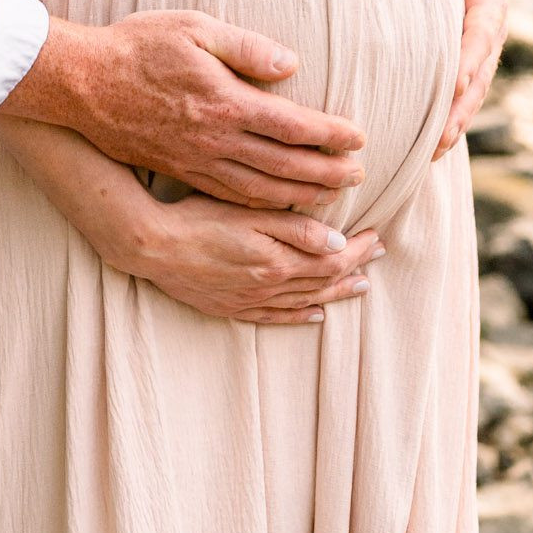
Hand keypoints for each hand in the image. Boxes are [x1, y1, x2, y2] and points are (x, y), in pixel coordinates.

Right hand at [6, 11, 366, 210]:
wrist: (83, 83)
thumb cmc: (139, 46)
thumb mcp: (193, 28)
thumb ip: (246, 47)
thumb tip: (290, 65)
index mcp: (225, 102)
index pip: (292, 124)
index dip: (330, 134)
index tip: (359, 138)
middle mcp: (217, 140)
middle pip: (285, 165)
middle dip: (327, 172)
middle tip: (360, 176)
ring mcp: (198, 162)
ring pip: (262, 189)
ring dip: (302, 195)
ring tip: (332, 196)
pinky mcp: (182, 172)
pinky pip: (233, 197)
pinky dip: (264, 205)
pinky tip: (280, 205)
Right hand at [122, 197, 385, 325]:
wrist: (154, 246)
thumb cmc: (199, 219)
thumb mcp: (250, 214)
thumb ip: (296, 228)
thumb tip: (339, 241)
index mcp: (278, 261)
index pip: (332, 258)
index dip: (358, 249)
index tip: (377, 237)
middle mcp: (270, 286)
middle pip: (323, 279)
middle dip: (354, 267)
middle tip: (378, 256)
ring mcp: (251, 300)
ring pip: (305, 300)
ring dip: (335, 292)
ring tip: (360, 285)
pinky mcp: (233, 307)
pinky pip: (277, 318)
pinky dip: (300, 317)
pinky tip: (315, 314)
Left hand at [433, 0, 506, 158]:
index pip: (481, 32)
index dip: (469, 60)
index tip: (453, 85)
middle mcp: (490, 30)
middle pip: (479, 75)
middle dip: (460, 109)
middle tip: (438, 138)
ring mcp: (480, 50)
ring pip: (471, 93)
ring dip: (454, 123)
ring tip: (431, 153)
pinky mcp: (466, 60)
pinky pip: (460, 93)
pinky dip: (447, 118)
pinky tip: (427, 145)